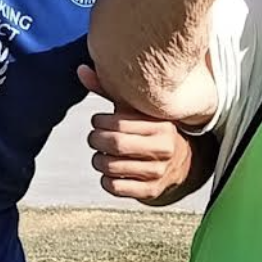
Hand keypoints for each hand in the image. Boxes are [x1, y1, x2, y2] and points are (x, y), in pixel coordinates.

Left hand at [77, 66, 211, 206]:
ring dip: (98, 160)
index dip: (100, 122)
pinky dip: (105, 180)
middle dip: (95, 140)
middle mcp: (164, 148)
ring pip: (111, 168)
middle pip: (114, 145)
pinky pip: (115, 187)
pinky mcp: (151, 191)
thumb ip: (109, 89)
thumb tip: (81, 70)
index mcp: (161, 124)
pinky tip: (110, 172)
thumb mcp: (135, 108)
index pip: (119, 123)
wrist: (180, 161)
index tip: (98, 121)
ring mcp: (159, 172)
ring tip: (100, 154)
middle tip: (94, 137)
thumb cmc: (148, 128)